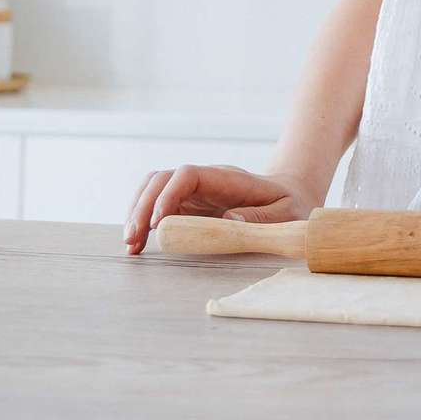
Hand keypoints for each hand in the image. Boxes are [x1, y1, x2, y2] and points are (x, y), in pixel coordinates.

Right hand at [121, 164, 316, 254]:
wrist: (290, 196)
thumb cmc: (289, 206)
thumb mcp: (286, 213)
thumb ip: (261, 217)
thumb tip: (229, 219)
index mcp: (227, 179)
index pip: (188, 175)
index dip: (170, 195)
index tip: (160, 224)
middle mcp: (205, 181)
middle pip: (162, 179)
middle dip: (143, 206)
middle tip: (133, 239)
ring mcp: (194, 192)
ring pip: (153, 190)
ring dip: (137, 212)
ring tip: (130, 244)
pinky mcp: (188, 206)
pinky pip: (158, 206)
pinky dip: (143, 221)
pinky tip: (137, 244)